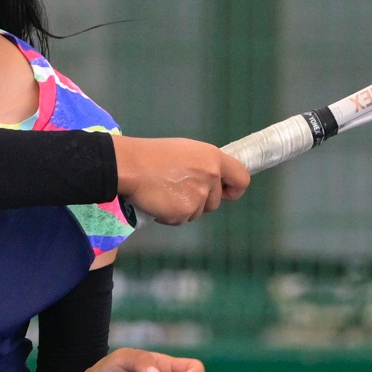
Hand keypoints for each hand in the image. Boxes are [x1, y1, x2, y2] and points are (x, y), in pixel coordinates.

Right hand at [112, 137, 250, 224]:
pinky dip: (170, 215)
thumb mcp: (186, 151)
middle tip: (178, 189)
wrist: (130, 166)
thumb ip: (204, 165)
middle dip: (200, 200)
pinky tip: (158, 201)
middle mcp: (211, 178)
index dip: (235, 189)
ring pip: (197, 212)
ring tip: (165, 193)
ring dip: (184, 208)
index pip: (242, 179)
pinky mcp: (184, 212)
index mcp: (213, 159)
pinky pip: (181, 220)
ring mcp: (198, 197)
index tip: (226, 193)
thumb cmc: (154, 155)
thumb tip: (211, 181)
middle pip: (215, 201)